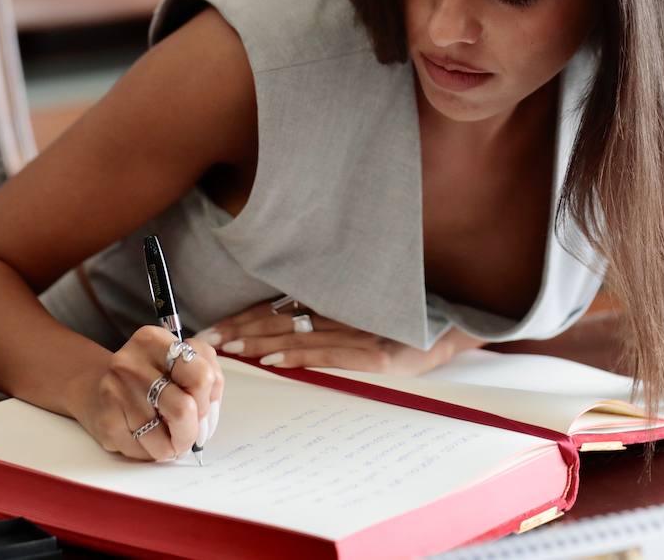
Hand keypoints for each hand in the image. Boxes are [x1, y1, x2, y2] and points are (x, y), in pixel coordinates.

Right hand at [70, 325, 223, 460]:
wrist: (93, 386)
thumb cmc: (148, 376)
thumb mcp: (179, 361)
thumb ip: (204, 378)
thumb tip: (207, 421)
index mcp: (154, 340)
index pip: (201, 375)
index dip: (208, 399)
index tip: (203, 407)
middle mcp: (131, 363)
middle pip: (184, 408)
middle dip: (193, 429)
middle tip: (191, 432)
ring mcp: (115, 393)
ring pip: (164, 438)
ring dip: (174, 445)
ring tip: (169, 437)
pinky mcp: (106, 421)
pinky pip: (144, 451)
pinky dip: (154, 452)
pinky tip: (149, 439)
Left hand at [196, 300, 456, 375]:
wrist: (454, 332)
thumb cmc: (406, 325)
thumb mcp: (363, 316)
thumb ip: (327, 320)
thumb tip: (281, 325)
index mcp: (337, 303)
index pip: (282, 308)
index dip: (247, 316)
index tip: (216, 328)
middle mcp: (344, 314)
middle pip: (283, 318)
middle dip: (243, 329)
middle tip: (209, 340)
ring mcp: (360, 335)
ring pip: (300, 335)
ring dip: (260, 342)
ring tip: (231, 351)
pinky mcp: (376, 357)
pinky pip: (329, 355)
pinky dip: (298, 356)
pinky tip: (272, 360)